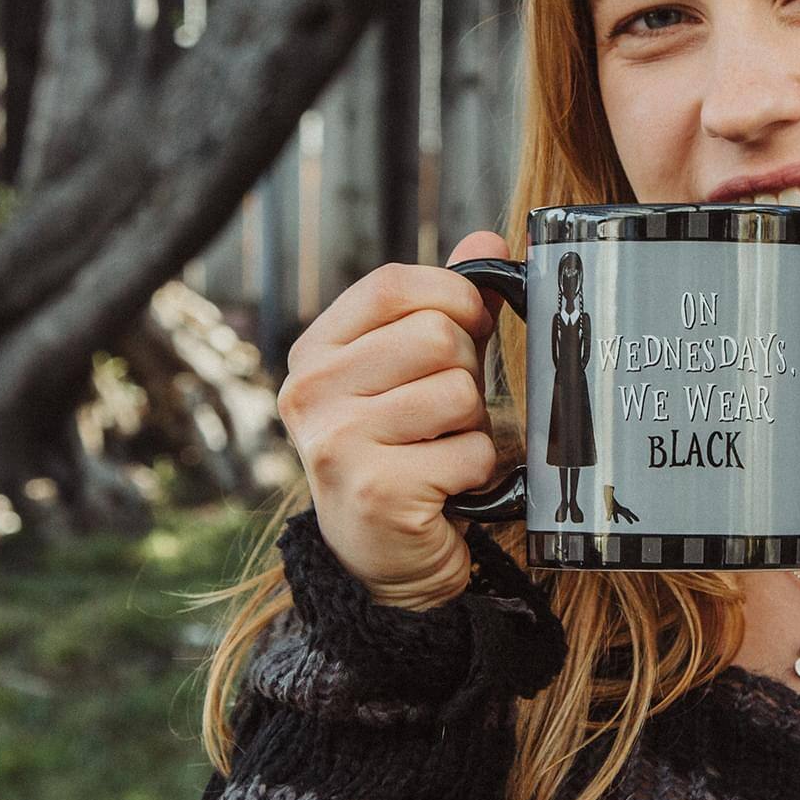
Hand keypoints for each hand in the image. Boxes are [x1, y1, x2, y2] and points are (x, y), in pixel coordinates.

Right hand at [276, 233, 511, 609]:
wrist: (383, 559)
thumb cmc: (405, 451)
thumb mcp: (414, 372)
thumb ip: (446, 305)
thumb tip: (488, 239)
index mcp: (315, 352)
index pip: (393, 284)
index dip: (452, 296)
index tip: (470, 325)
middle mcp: (311, 393)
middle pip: (435, 336)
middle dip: (466, 375)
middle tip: (445, 415)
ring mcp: (338, 442)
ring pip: (459, 392)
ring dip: (472, 426)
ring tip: (442, 450)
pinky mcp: (377, 491)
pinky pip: (470, 451)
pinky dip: (477, 471)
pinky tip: (446, 487)